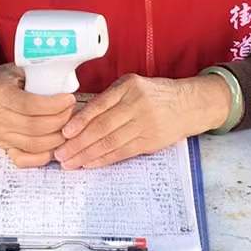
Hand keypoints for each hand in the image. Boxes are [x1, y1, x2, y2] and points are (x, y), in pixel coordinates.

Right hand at [0, 62, 76, 167]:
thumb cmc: (1, 81)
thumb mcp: (16, 69)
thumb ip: (36, 73)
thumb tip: (64, 79)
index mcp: (0, 94)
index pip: (30, 105)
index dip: (54, 105)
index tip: (69, 99)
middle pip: (36, 127)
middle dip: (60, 120)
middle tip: (72, 111)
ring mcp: (1, 136)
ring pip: (34, 144)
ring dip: (57, 138)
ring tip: (68, 126)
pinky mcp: (4, 147)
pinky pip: (23, 160)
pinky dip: (42, 157)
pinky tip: (54, 145)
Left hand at [53, 73, 232, 168]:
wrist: (189, 105)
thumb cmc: (154, 95)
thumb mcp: (132, 86)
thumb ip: (108, 99)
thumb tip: (76, 118)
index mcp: (128, 87)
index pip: (99, 106)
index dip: (80, 121)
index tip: (64, 133)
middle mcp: (136, 104)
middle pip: (102, 127)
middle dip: (78, 143)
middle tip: (61, 154)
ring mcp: (145, 124)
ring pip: (110, 143)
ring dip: (87, 155)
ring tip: (70, 163)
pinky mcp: (150, 141)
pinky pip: (122, 152)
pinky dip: (104, 159)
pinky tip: (90, 164)